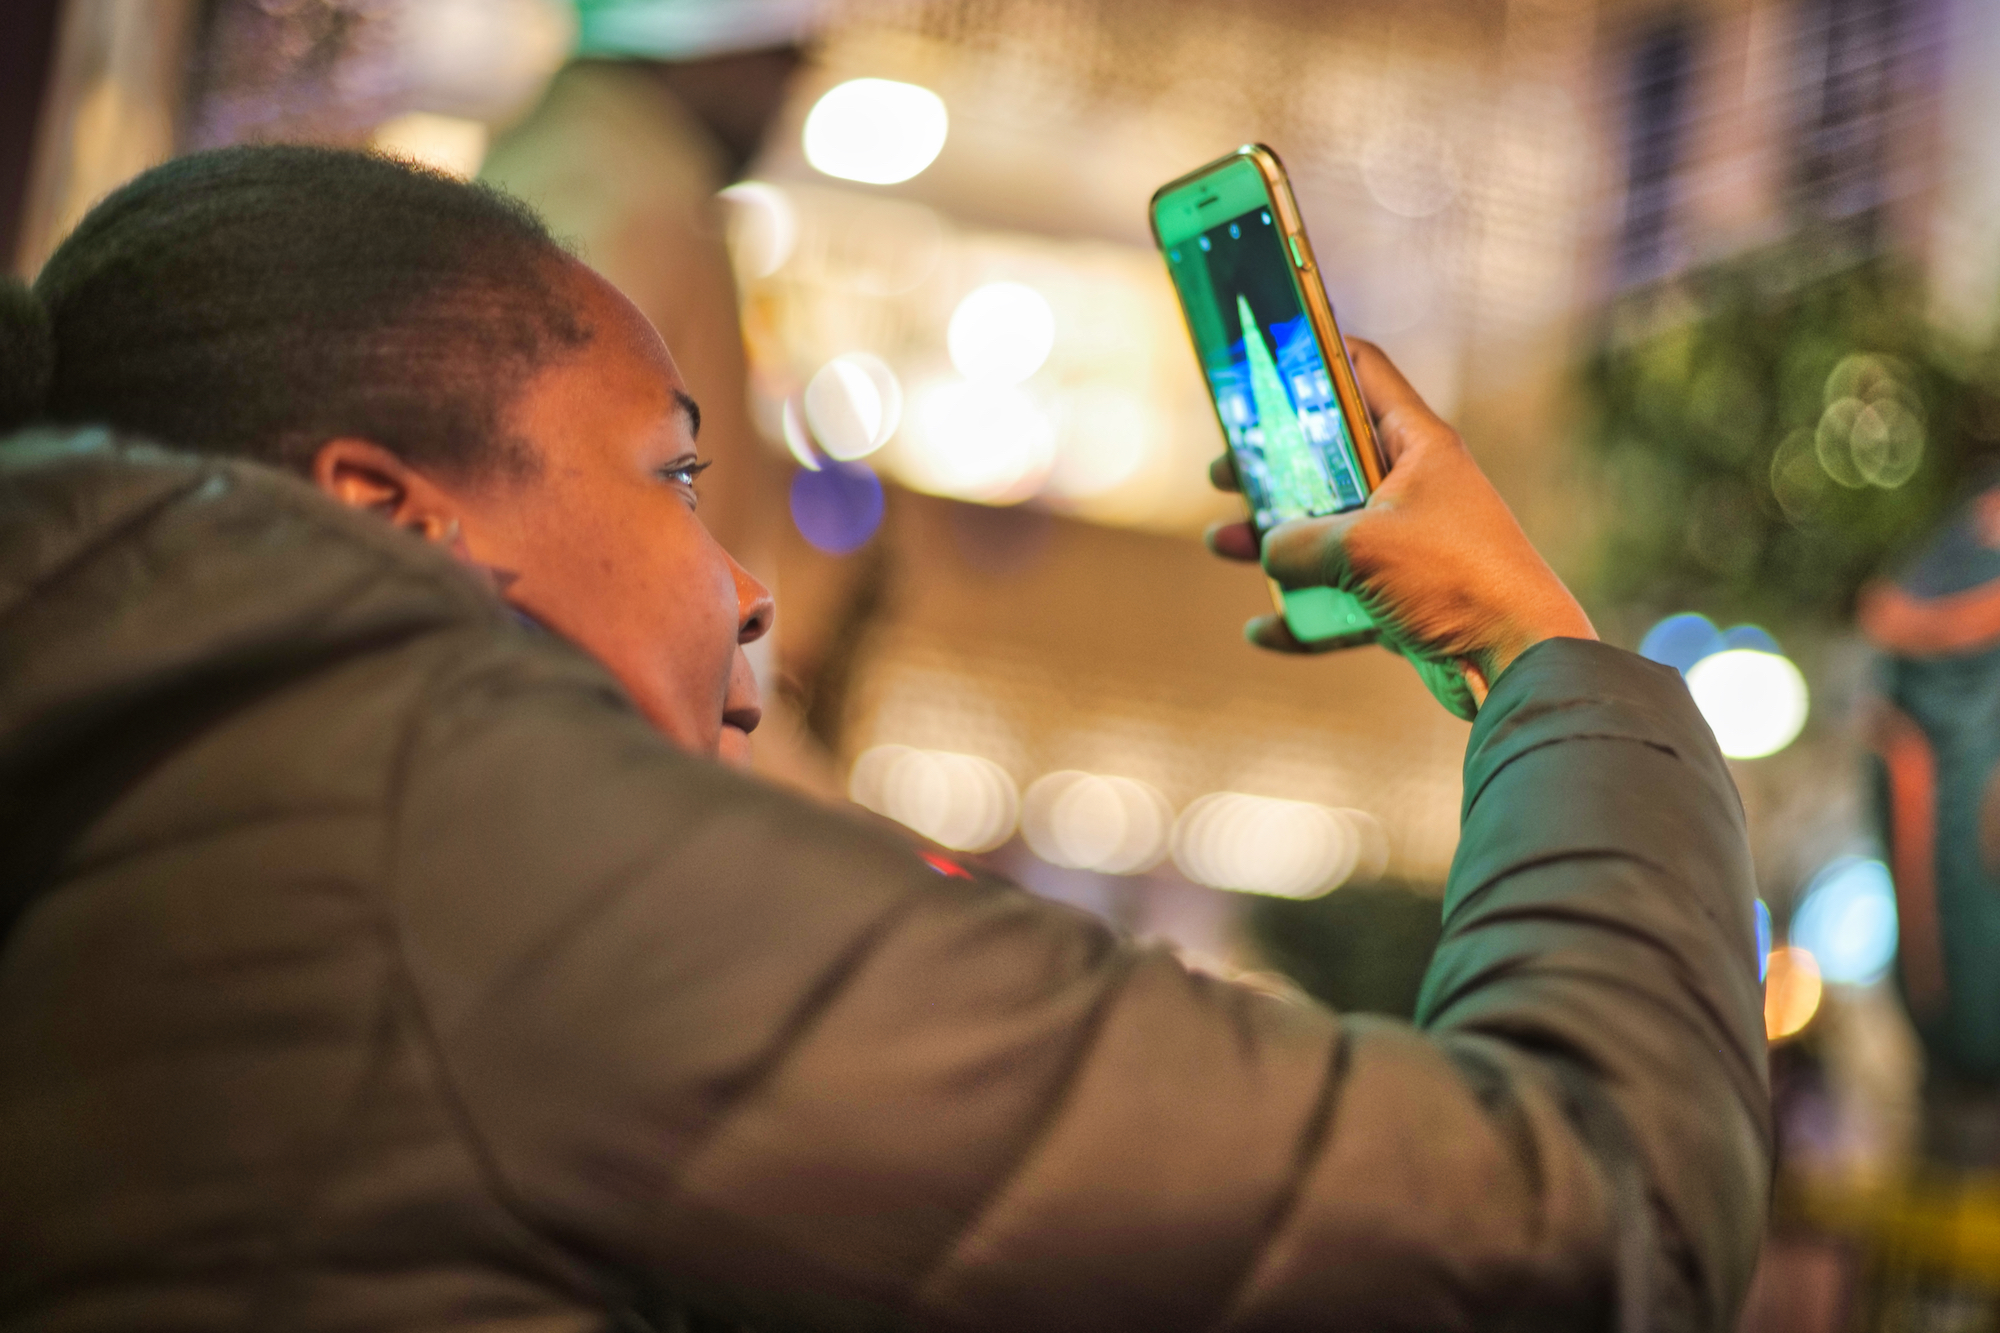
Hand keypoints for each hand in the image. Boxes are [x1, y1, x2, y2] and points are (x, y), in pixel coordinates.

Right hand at [1205, 340, 1594, 715]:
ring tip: (1223, 543)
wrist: (1515, 659)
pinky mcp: (1403, 598)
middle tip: (1226, 470)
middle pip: (1328, 460)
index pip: (1361, 372)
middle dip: (1271, 467)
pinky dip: (1301, 615)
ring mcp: (1407, 544)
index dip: (1313, 356)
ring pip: (1325, 532)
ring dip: (1273, 541)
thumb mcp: (1360, 547)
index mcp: (1415, 446)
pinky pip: (1338, 599)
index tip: (1265, 361)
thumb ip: (1297, 542)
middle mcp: (1412, 487)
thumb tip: (1268, 550)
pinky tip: (1263, 629)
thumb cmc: (1453, 577)